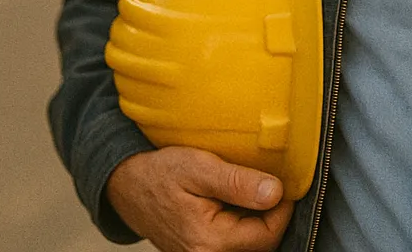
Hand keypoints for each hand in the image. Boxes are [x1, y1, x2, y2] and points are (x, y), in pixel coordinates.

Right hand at [105, 146, 293, 251]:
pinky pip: (235, 241)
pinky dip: (244, 221)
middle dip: (271, 213)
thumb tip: (275, 193)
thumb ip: (237, 182)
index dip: (283, 208)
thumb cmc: (162, 172)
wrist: (127, 184)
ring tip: (252, 189)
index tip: (283, 181)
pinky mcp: (201, 250)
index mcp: (208, 242)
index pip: (268, 235)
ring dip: (258, 218)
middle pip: (262, 242)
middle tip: (268, 180)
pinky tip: (239, 200)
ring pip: (250, 243)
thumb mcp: (200, 168)